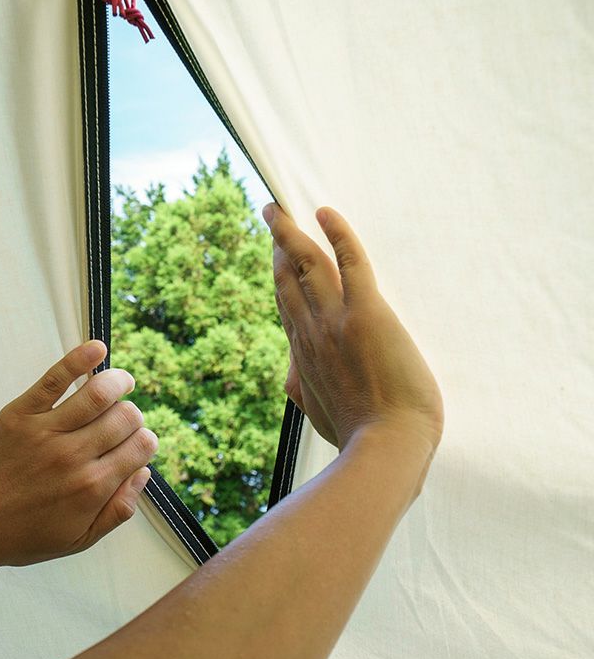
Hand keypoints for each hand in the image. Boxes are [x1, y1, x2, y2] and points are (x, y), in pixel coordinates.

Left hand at [0, 340, 156, 573]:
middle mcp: (74, 456)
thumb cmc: (24, 534)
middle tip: (124, 419)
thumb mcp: (79, 539)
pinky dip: (80, 359)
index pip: (140, 447)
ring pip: (99, 393)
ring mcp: (47, 431)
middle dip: (133, 415)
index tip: (137, 442)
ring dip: (119, 381)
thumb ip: (118, 511)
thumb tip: (144, 473)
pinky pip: (55, 379)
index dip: (146, 440)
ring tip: (122, 381)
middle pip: (125, 418)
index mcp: (93, 488)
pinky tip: (97, 348)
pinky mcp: (22, 413)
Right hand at [264, 203, 442, 455]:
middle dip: (277, 243)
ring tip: (278, 208)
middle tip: (271, 215)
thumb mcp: (318, 414)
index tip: (277, 256)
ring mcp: (334, 321)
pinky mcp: (366, 313)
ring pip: (306, 264)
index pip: (287, 304)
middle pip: (287, 277)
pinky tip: (325, 213)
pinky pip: (349, 263)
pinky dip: (337, 235)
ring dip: (290, 233)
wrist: (385, 449)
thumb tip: (289, 375)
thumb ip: (301, 388)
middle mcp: (310, 332)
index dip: (280, 276)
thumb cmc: (360, 435)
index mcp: (303, 354)